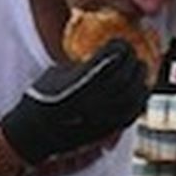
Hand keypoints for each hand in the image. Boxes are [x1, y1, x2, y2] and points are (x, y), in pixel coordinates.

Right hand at [0, 38, 149, 166]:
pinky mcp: (106, 131)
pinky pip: (130, 115)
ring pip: (132, 97)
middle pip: (124, 77)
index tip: (119, 41)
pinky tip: (140, 91)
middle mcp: (93, 102)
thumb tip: (102, 56)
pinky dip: (139, 101)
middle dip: (131, 61)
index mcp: (78, 84)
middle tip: (132, 51)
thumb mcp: (56, 74)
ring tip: (141, 68)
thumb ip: (82, 66)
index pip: (108, 60)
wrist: (34, 135)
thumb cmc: (41, 99)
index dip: (118, 48)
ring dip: (140, 79)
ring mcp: (101, 119)